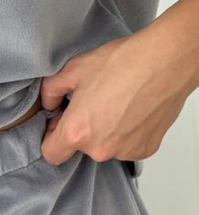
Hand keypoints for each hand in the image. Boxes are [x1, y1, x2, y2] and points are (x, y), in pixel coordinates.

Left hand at [38, 14, 198, 166]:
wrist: (166, 60)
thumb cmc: (124, 62)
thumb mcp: (74, 69)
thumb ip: (51, 90)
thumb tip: (48, 103)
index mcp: (77, 132)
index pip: (51, 154)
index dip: (52, 138)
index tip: (60, 124)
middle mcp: (100, 149)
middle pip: (80, 149)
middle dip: (82, 130)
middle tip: (94, 104)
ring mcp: (124, 151)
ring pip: (105, 148)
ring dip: (106, 132)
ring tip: (117, 104)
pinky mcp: (145, 149)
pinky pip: (127, 146)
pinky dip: (127, 133)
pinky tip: (133, 111)